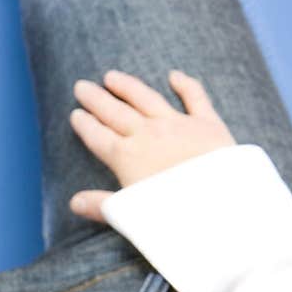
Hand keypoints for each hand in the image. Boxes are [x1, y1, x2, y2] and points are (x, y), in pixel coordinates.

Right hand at [68, 69, 235, 222]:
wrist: (217, 206)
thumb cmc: (171, 216)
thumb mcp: (130, 215)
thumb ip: (102, 206)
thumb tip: (74, 203)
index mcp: (126, 157)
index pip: (98, 137)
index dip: (85, 125)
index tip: (75, 114)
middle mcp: (147, 134)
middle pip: (115, 112)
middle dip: (96, 99)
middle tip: (81, 85)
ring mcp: (177, 125)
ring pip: (146, 98)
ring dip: (127, 86)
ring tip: (111, 75)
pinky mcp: (206, 124)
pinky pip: (194, 97)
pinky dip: (184, 84)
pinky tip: (175, 75)